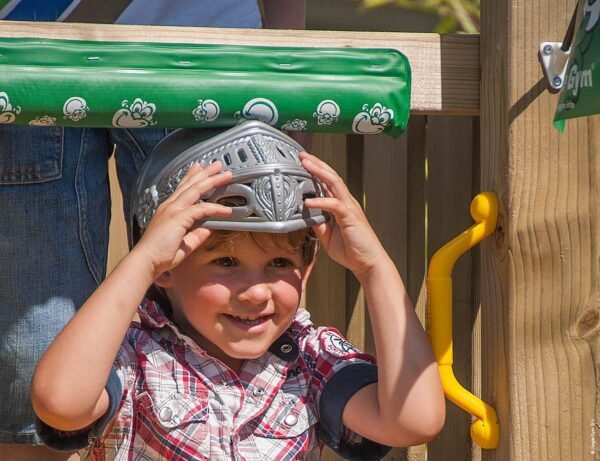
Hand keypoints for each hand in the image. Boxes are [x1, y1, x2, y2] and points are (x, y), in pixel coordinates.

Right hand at [134, 161, 232, 277]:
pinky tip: (226, 210)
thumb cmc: (160, 255)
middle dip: (205, 173)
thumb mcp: (184, 243)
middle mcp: (170, 206)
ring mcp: (173, 210)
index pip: (182, 188)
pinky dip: (215, 208)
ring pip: (196, 190)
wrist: (146, 261)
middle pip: (191, 184)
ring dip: (212, 180)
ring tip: (225, 174)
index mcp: (169, 209)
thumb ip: (196, 234)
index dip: (192, 177)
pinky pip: (201, 209)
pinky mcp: (178, 218)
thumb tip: (209, 229)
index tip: (199, 168)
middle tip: (217, 164)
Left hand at [300, 152, 386, 277]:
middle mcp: (346, 202)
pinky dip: (321, 201)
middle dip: (316, 164)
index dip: (316, 171)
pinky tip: (309, 201)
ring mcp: (349, 208)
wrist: (368, 262)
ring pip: (334, 183)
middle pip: (331, 176)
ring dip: (319, 172)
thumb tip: (305, 216)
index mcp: (341, 205)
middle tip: (302, 155)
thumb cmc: (352, 250)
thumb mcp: (328, 236)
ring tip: (306, 164)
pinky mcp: (350, 217)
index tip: (303, 163)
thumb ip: (318, 224)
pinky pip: (334, 205)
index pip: (328, 183)